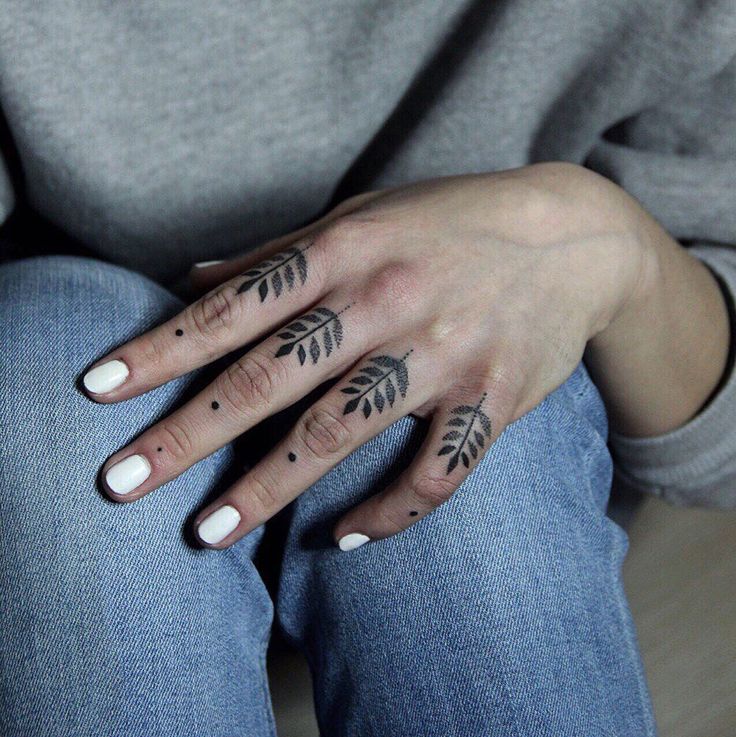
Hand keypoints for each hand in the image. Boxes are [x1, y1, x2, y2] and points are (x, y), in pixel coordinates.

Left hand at [81, 162, 652, 549]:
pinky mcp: (492, 400)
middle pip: (270, 378)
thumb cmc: (454, 222)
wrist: (573, 238)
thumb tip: (195, 279)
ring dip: (268, 489)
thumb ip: (280, 252)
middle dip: (189, 433)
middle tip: (122, 483)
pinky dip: (390, 513)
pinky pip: (436, 473)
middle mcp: (388, 303)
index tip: (100, 390)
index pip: (234, 307)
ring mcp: (444, 355)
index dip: (161, 349)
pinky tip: (344, 538)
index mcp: (347, 250)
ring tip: (208, 534)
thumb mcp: (366, 214)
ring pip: (340, 433)